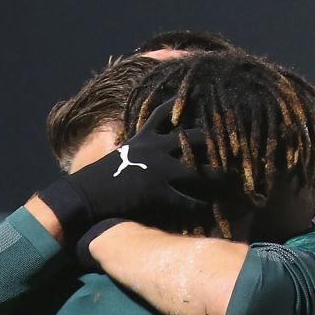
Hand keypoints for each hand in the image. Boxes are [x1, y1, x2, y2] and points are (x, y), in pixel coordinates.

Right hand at [35, 102, 222, 241]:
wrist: (83, 196)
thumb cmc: (97, 178)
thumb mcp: (117, 155)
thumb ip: (136, 149)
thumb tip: (140, 149)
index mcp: (144, 137)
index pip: (166, 113)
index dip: (184, 106)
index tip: (203, 102)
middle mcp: (155, 149)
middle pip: (193, 138)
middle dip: (213, 143)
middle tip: (230, 150)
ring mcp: (158, 170)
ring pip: (198, 171)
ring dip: (216, 178)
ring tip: (230, 183)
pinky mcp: (158, 193)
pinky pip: (187, 201)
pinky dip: (200, 207)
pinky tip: (210, 212)